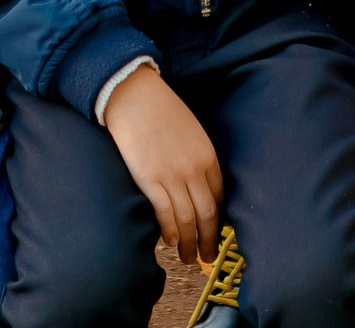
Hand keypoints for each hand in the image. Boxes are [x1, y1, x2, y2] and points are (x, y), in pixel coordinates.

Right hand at [102, 65, 223, 261]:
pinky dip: (169, 231)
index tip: (213, 233)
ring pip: (188, 220)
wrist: (134, 96)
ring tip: (186, 257)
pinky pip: (165, 213)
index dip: (218, 221)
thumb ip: (197, 157)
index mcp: (208, 155)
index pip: (220, 197)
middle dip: (208, 241)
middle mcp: (195, 168)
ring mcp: (173, 175)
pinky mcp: (150, 179)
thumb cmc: (161, 110)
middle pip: (208, 214)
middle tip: (206, 258)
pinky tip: (168, 241)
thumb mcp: (191, 132)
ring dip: (188, 243)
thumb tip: (196, 183)